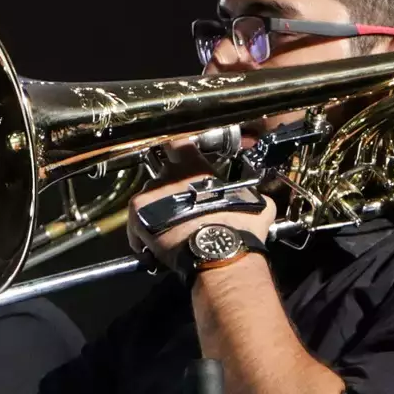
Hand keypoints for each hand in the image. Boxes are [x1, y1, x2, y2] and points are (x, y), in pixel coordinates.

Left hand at [128, 143, 275, 271]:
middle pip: (163, 175)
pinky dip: (142, 234)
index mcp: (196, 167)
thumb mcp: (256, 205)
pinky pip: (136, 222)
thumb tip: (257, 200)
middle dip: (169, 190)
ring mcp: (150, 192)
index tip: (178, 153)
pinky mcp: (138, 213)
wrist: (218, 251)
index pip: (180, 142)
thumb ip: (250, 195)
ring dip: (157, 211)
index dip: (178, 148)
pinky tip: (155, 248)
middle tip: (180, 208)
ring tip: (170, 231)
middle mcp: (169, 174)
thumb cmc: (238, 228)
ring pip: (149, 198)